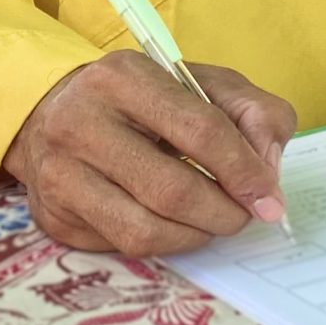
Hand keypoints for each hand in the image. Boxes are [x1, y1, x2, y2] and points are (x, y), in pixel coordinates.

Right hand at [4, 52, 291, 254]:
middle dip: (224, 213)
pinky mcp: (54, 216)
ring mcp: (59, 174)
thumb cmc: (145, 100)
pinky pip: (122, 247)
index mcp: (123, 77)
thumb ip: (253, 113)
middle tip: (245, 215)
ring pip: (145, 230)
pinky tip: (174, 224)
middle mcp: (80, 123)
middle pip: (172, 190)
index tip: (270, 197)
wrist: (58, 113)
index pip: (199, 130)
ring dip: (197, 236)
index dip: (244, 171)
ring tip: (213, 221)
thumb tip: (268, 170)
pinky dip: (164, 243)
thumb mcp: (205, 85)